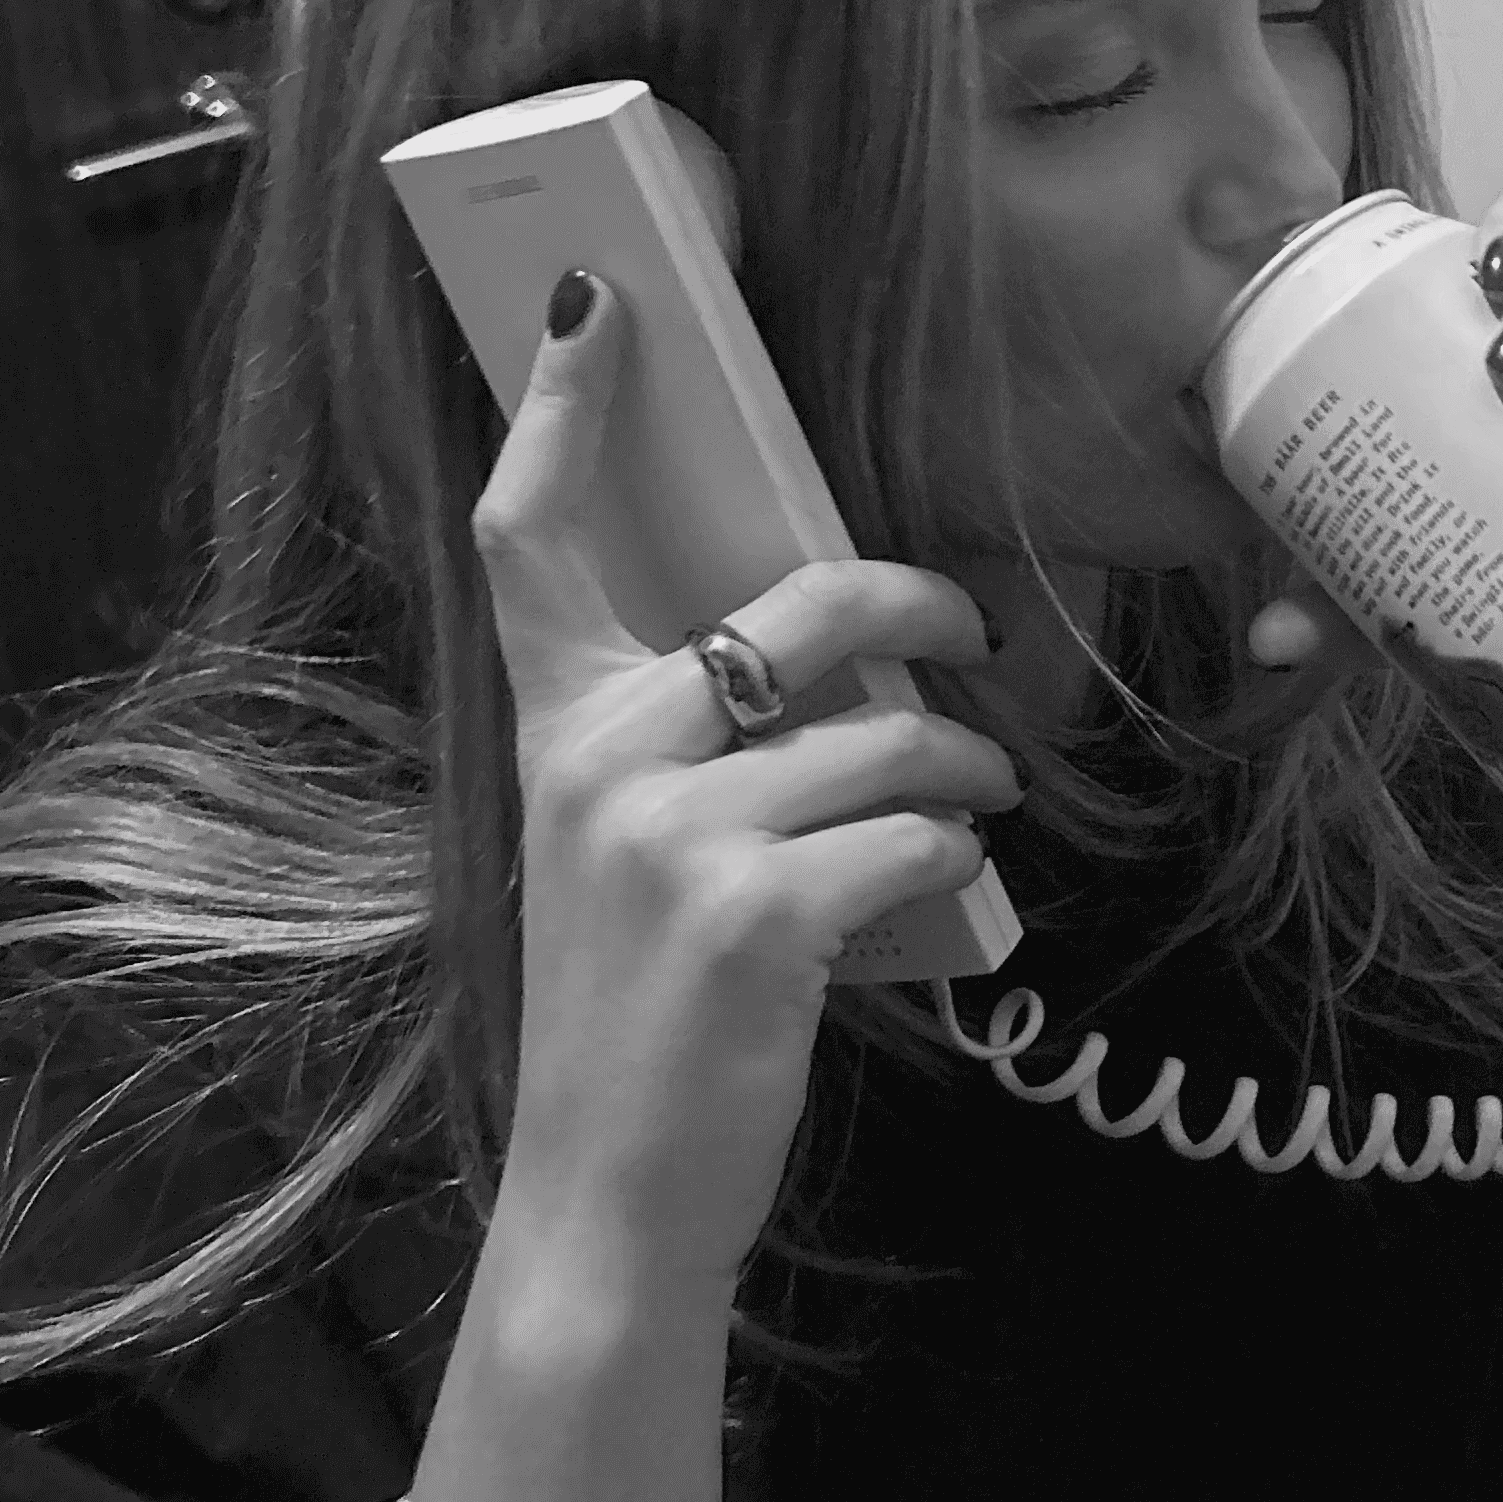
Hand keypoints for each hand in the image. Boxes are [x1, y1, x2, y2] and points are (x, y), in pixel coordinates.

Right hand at [476, 273, 1025, 1313]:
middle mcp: (596, 761)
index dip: (562, 409)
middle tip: (967, 629)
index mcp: (553, 730)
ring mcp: (670, 836)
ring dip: (961, 764)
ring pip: (885, 731)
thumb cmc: (639, 1016)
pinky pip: (914, 834)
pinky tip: (938, 892)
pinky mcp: (753, 912)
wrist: (607, 1198)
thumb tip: (823, 651)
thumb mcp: (617, 854)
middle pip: (793, 603)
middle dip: (914, 601)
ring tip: (974, 798)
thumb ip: (682, 742)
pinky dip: (953, 858)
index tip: (599, 303)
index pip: (528, 536)